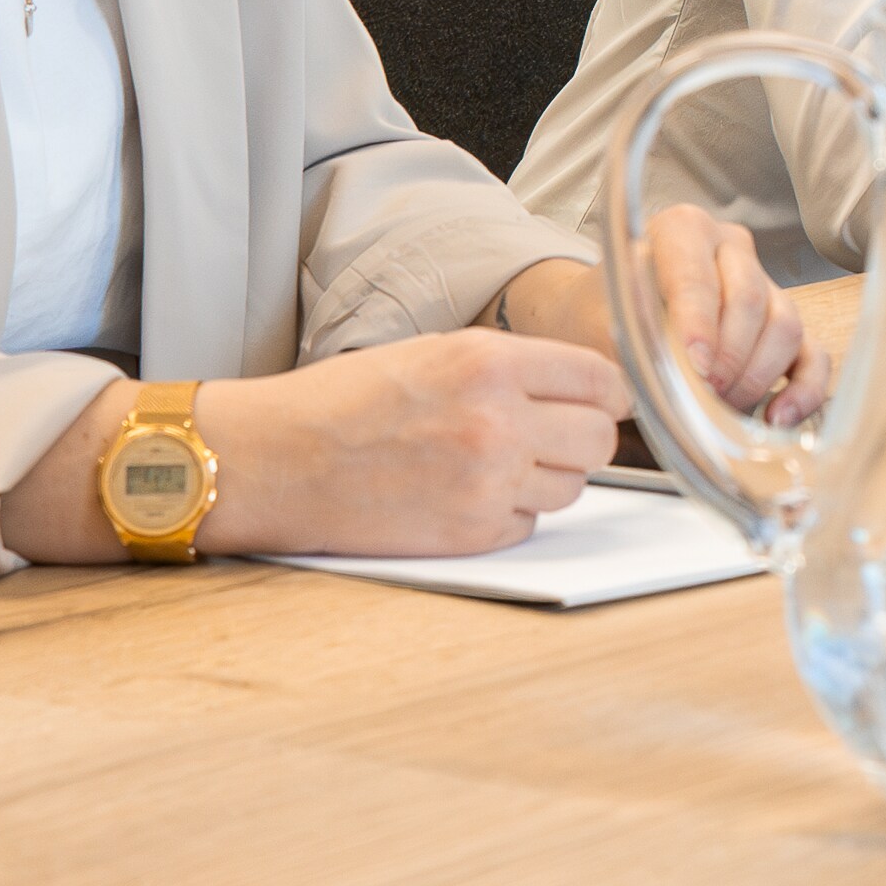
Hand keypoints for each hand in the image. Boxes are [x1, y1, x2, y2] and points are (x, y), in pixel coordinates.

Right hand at [195, 330, 628, 558]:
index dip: (608, 393)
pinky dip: (510, 514)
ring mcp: (485, 484)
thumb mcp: (438, 350)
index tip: (604, 400)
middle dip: (583, 436)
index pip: (601, 380)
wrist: (277, 460)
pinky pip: (528, 525)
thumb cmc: (346, 400)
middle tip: (551, 434)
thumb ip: (514, 367)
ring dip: (547, 477)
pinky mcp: (467, 535)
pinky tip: (467, 494)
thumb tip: (583, 385)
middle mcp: (498, 422)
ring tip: (494, 462)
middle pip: (598, 439)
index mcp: (491, 363)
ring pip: (571, 487)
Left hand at [502, 217, 830, 430]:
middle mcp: (730, 249)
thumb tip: (680, 373)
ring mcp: (764, 284)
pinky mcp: (783, 326)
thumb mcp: (603, 321)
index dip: (698, 323)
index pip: (698, 275)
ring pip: (785, 326)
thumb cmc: (601, 315)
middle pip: (751, 299)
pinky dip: (802, 390)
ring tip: (720, 407)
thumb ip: (637, 341)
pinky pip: (812, 355)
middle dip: (728, 357)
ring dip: (755, 376)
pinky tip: (778, 418)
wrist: (601, 319)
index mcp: (682, 230)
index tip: (693, 366)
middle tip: (702, 395)